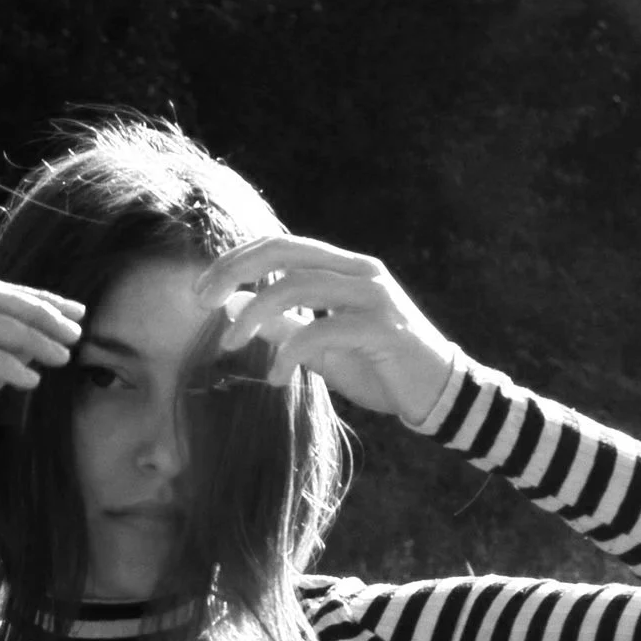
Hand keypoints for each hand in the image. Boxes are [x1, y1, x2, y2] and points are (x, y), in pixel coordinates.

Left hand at [196, 235, 461, 431]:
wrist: (438, 395)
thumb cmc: (379, 368)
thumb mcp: (322, 346)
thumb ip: (283, 323)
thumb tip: (236, 307)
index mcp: (345, 267)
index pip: (281, 246)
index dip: (237, 260)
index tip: (202, 290)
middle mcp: (359, 271)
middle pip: (284, 252)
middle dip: (235, 272)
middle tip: (201, 302)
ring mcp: (374, 296)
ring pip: (299, 286)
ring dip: (255, 315)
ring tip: (229, 344)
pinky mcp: (382, 329)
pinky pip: (323, 330)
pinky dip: (290, 352)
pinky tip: (276, 378)